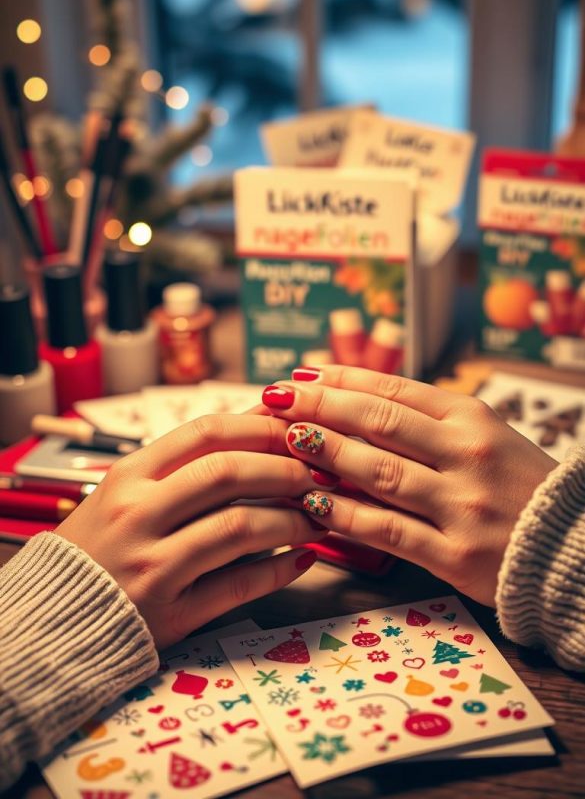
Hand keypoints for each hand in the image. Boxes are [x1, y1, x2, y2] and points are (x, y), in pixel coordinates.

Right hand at [56, 414, 324, 647]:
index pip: (205, 432)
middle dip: (285, 469)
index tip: (297, 431)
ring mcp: (152, 566)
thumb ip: (187, 461)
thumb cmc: (100, 546)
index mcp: (129, 476)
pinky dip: (278, 570)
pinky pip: (238, 586)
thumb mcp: (128, 491)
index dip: (261, 427)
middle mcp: (138, 514)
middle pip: (227, 473)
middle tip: (318, 474)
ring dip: (291, 519)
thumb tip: (262, 420)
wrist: (55, 619)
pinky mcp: (169, 615)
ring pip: (239, 528)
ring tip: (318, 516)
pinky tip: (301, 558)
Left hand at [260, 367, 555, 605]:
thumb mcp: (486, 435)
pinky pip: (390, 530)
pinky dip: (348, 516)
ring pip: (380, 472)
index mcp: (472, 418)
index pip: (396, 391)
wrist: (571, 548)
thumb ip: (430, 420)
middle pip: (380, 423)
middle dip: (321, 407)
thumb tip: (358, 400)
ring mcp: (461, 505)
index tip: (302, 374)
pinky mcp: (455, 555)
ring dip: (327, 454)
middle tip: (277, 397)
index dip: (343, 380)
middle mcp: (466, 454)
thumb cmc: (519, 485)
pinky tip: (314, 504)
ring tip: (287, 439)